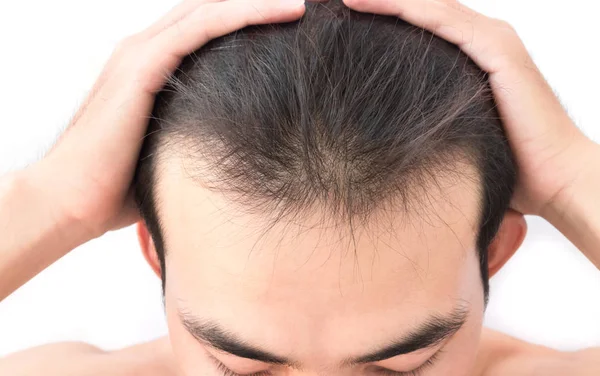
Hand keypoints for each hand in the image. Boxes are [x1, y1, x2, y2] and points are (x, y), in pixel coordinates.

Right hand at [28, 0, 305, 238]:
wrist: (70, 202)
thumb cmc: (119, 186)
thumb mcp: (169, 151)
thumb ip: (195, 136)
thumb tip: (236, 153)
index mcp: (152, 67)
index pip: (206, 28)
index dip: (246, 19)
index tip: (292, 25)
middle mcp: (146, 50)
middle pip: (211, 10)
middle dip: (256, 5)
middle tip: (305, 8)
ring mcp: (140, 53)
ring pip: (210, 10)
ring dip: (259, 2)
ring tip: (303, 5)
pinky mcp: (140, 66)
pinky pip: (201, 27)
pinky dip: (244, 14)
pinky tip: (286, 12)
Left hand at [343, 0, 599, 217]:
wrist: (555, 179)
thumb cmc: (510, 162)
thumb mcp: (458, 130)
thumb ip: (431, 116)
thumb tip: (388, 129)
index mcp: (475, 54)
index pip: (422, 21)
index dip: (384, 12)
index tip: (342, 13)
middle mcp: (485, 39)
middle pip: (422, 7)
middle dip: (379, 0)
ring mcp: (492, 41)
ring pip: (429, 6)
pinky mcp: (497, 51)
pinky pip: (443, 21)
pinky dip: (404, 8)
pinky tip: (369, 4)